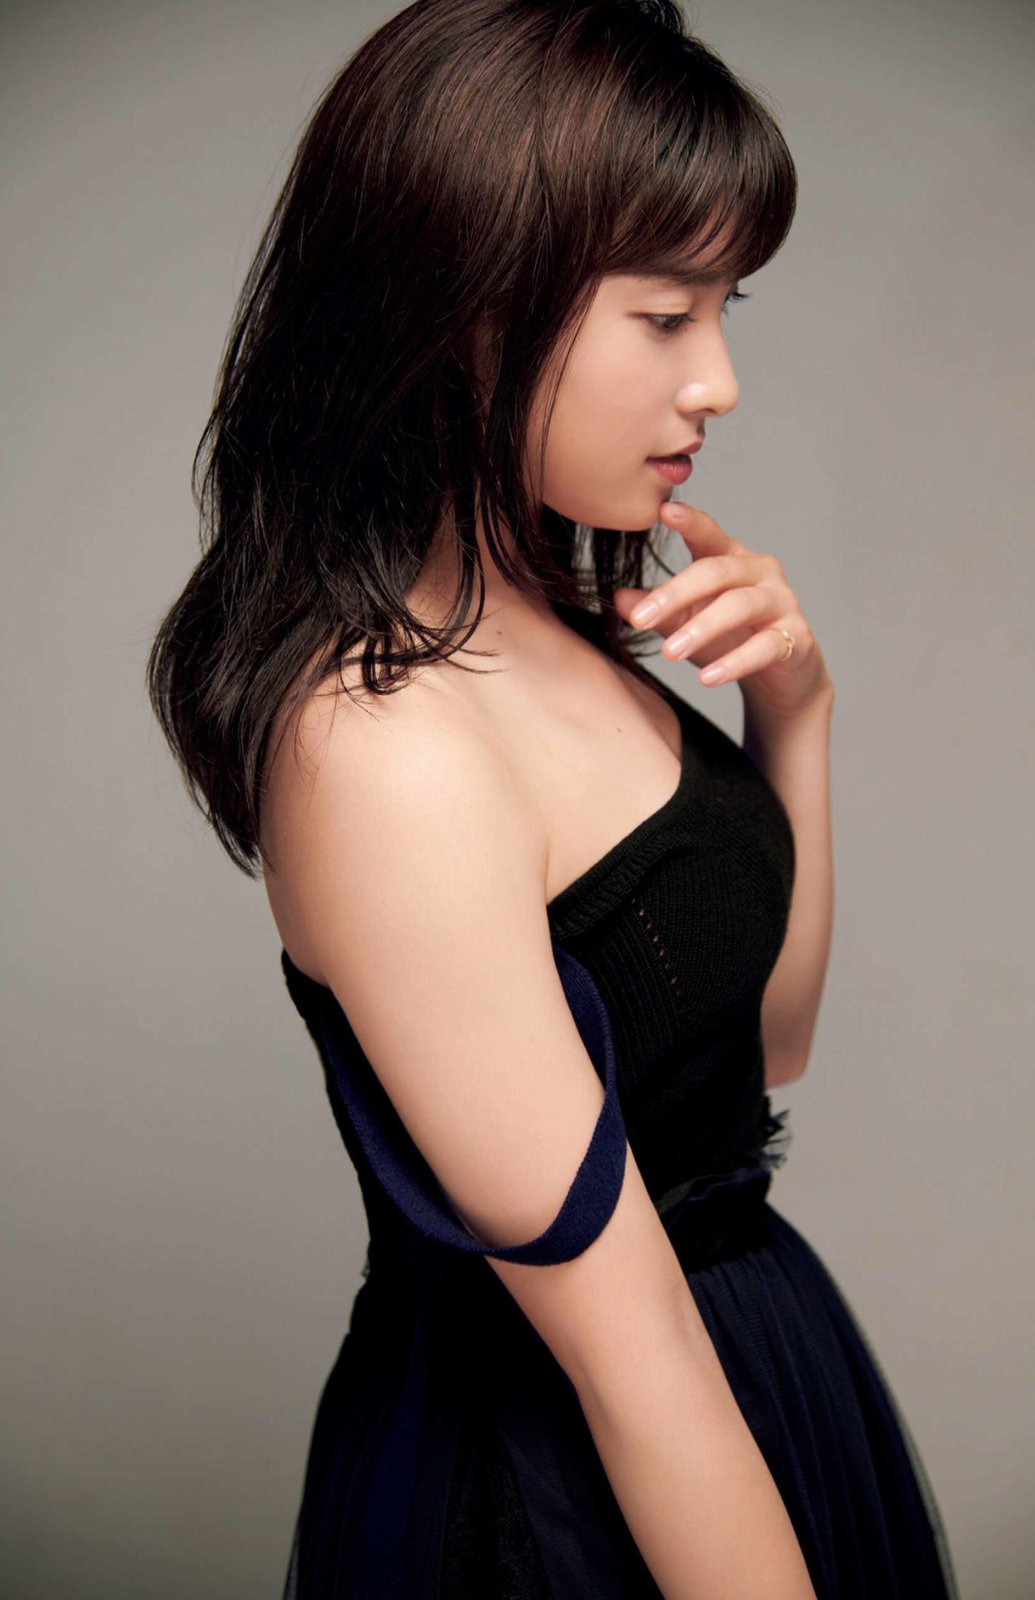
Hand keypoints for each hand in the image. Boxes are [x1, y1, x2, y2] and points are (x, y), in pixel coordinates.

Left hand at [614, 502, 832, 719]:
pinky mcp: (796, 637)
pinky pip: (765, 646)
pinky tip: (708, 678)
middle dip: (675, 594)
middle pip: (716, 571)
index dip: (690, 521)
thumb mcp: (688, 623)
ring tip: (669, 653)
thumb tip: (619, 600)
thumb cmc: (731, 640)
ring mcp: (782, 602)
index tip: (663, 510)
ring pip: (740, 606)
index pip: (709, 534)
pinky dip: (734, 662)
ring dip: (702, 628)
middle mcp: (760, 572)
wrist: (781, 679)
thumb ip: (659, 610)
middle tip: (640, 620)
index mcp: (732, 558)